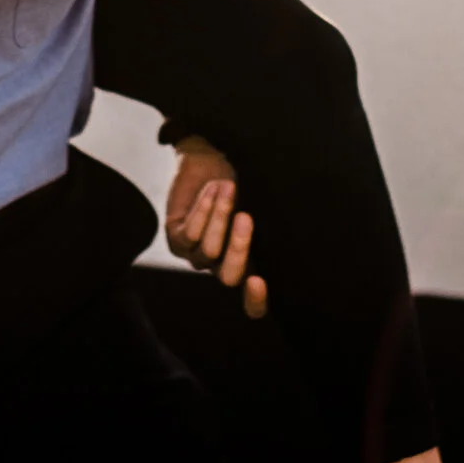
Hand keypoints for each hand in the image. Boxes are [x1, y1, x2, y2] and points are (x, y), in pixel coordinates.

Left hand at [165, 135, 266, 318]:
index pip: (252, 304)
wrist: (207, 157)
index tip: (259, 282)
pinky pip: (190, 233)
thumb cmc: (241, 182)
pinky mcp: (176, 240)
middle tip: (245, 217)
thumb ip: (267, 227)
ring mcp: (196, 255)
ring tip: (227, 185)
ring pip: (209, 250)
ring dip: (220, 215)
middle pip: (229, 277)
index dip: (255, 302)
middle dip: (238, 248)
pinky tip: (212, 188)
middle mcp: (221, 266)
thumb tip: (287, 234)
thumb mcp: (258, 205)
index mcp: (247, 265)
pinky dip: (204, 208)